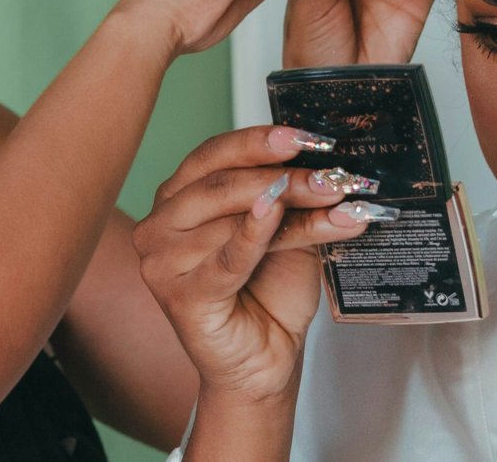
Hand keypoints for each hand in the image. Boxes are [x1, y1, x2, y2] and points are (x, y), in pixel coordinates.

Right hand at [133, 126, 384, 403]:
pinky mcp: (180, 296)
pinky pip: (224, 257)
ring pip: (230, 218)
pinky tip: (277, 214)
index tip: (302, 137)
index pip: (213, 155)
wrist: (265, 359)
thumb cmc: (266, 293)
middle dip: (283, 174)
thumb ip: (286, 197)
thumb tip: (320, 160)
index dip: (257, 141)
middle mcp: (160, 224)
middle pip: (221, 183)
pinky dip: (254, 234)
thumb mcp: (282, 230)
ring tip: (335, 199)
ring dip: (292, 205)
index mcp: (177, 197)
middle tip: (331, 174)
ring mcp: (163, 262)